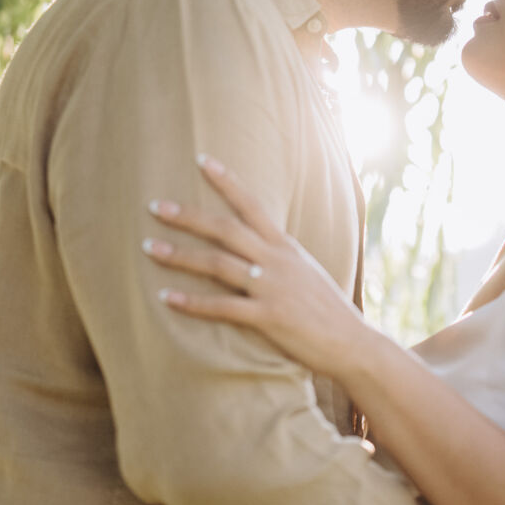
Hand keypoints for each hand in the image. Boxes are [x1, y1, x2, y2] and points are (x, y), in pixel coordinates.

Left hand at [143, 155, 374, 379]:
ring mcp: (272, 287)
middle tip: (155, 206)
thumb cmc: (328, 311)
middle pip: (225, 229)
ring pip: (218, 264)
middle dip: (188, 216)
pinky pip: (222, 307)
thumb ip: (280, 258)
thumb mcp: (307, 272)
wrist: (354, 344)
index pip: (253, 205)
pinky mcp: (269, 317)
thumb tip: (255, 248)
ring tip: (150, 249)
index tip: (201, 159)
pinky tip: (167, 298)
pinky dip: (192, 303)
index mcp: (286, 247)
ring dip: (180, 255)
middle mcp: (277, 260)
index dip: (227, 181)